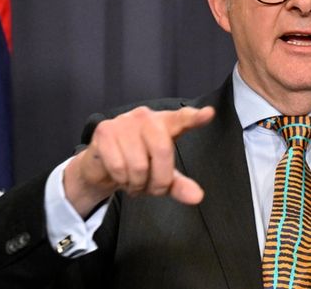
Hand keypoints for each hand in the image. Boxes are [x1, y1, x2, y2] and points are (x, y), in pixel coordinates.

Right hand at [63, 105, 214, 216]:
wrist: (101, 165)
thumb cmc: (137, 164)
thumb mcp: (161, 175)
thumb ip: (179, 185)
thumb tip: (197, 197)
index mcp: (165, 123)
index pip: (182, 119)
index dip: (195, 117)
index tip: (209, 114)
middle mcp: (146, 118)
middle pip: (162, 150)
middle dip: (159, 179)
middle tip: (153, 189)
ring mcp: (124, 122)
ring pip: (139, 164)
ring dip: (138, 184)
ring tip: (134, 181)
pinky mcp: (104, 131)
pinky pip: (119, 166)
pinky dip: (121, 180)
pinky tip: (120, 177)